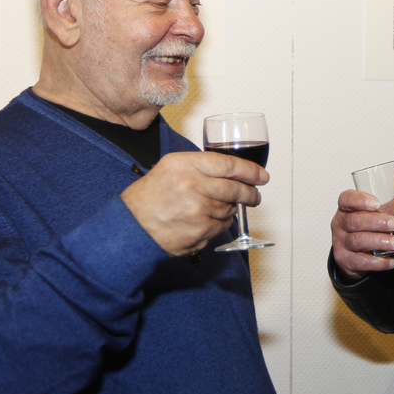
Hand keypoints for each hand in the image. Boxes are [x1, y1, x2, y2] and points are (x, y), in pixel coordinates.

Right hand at [120, 150, 268, 256]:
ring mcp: (198, 208)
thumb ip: (199, 166)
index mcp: (184, 164)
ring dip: (229, 209)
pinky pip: (223, 225)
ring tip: (214, 209)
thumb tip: (232, 171)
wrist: (132, 226)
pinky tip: (207, 221)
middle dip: (249, 193)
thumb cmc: (149, 198)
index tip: (261, 175)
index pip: (228, 164)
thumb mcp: (170, 168)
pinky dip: (220, 223)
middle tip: (254, 196)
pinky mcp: (201, 229)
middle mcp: (192, 184)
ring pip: (229, 208)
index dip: (250, 170)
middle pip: (234, 188)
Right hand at [330, 188, 393, 279]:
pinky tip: (390, 261)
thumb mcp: (379, 215)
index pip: (346, 199)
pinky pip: (361, 261)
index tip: (376, 204)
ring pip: (358, 241)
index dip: (360, 200)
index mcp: (347, 208)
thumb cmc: (366, 228)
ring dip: (379, 242)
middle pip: (355, 221)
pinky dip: (377, 262)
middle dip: (377, 222)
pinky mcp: (346, 260)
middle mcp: (340, 224)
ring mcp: (341, 243)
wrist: (354, 253)